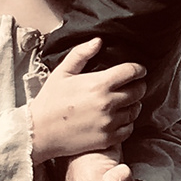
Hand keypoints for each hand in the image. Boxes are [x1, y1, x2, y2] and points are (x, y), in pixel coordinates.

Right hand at [29, 43, 146, 160]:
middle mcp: (108, 103)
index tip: (140, 70)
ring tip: (128, 102)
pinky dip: (128, 123)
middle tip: (135, 86)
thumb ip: (81, 54)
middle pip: (138, 91)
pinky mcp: (107, 139)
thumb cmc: (50, 100)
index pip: (131, 72)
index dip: (139, 70)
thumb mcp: (62, 73)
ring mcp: (109, 122)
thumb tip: (98, 41)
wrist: (39, 132)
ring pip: (135, 110)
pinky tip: (121, 119)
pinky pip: (128, 129)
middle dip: (139, 86)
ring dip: (134, 104)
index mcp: (99, 84)